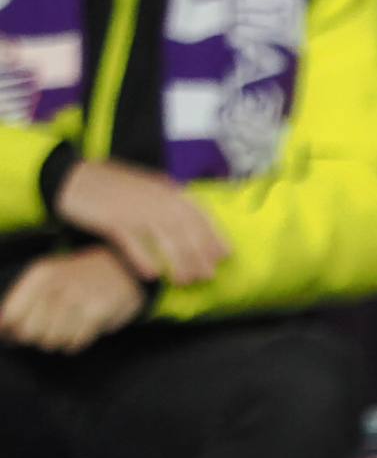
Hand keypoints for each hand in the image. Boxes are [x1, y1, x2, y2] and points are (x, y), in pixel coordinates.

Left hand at [0, 249, 145, 353]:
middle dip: (35, 338)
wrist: (122, 268)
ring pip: (51, 340)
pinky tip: (79, 332)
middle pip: (30, 332)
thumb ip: (22, 301)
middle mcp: (55, 287)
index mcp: (39, 276)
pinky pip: (74, 342)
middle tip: (44, 333)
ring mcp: (77, 300)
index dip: (10, 330)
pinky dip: (73, 344)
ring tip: (64, 331)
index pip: (11, 315)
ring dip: (56, 342)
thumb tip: (3, 328)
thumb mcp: (47, 279)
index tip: (15, 335)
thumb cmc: (80, 277)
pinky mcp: (97, 314)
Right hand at [53, 158, 228, 285]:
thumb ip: (168, 195)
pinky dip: (143, 260)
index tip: (225, 255)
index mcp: (164, 189)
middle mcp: (154, 198)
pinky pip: (132, 244)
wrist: (70, 175)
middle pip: (185, 231)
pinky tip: (152, 276)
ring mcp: (134, 209)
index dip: (214, 235)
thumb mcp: (145, 184)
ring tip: (185, 282)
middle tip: (208, 276)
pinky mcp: (111, 220)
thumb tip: (195, 209)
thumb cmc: (111, 184)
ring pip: (165, 240)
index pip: (199, 214)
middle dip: (200, 255)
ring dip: (178, 263)